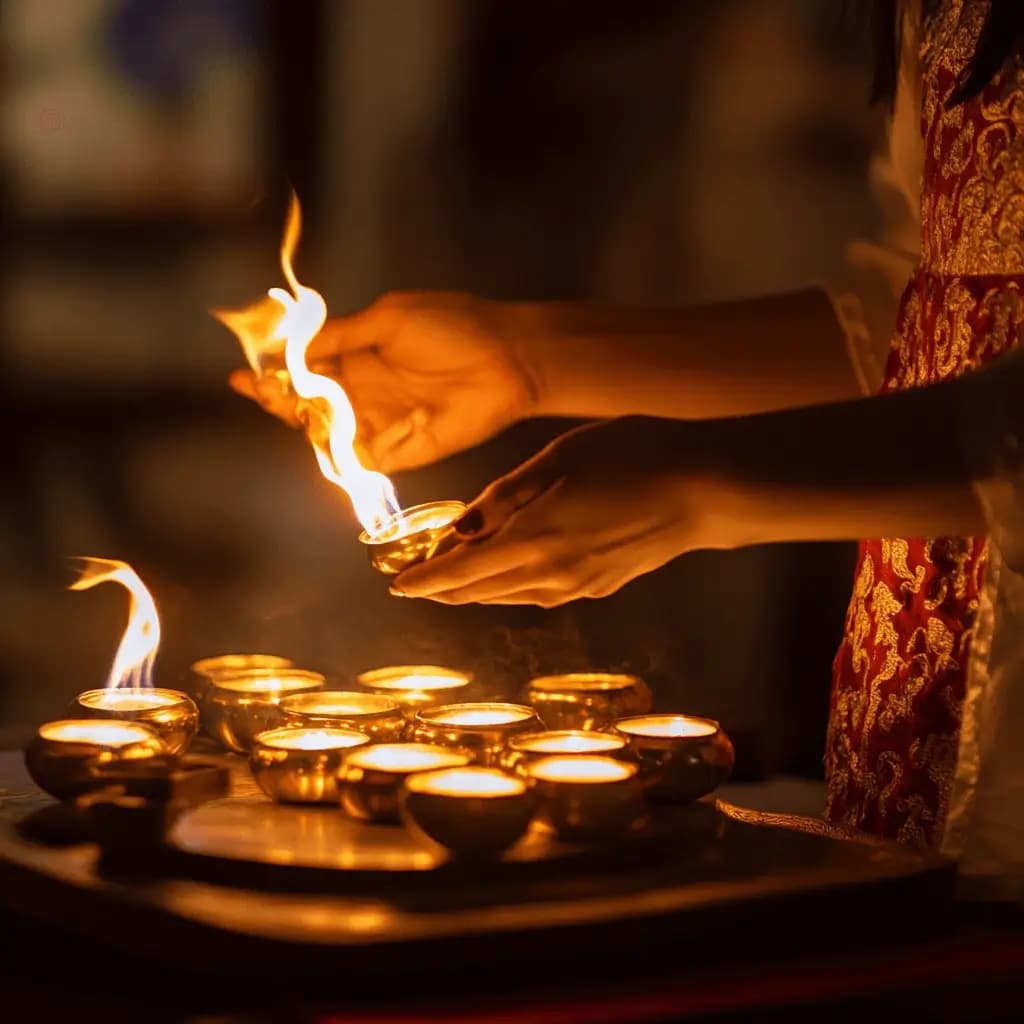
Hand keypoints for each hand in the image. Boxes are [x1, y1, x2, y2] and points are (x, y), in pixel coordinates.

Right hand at [229, 291, 539, 472]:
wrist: (509, 358)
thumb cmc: (455, 327)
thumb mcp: (390, 318)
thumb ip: (343, 334)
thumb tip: (296, 345)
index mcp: (362, 355)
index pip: (309, 369)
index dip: (277, 373)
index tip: (245, 374)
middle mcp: (367, 392)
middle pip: (311, 405)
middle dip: (279, 400)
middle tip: (259, 391)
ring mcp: (382, 423)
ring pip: (330, 434)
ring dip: (303, 426)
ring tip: (285, 409)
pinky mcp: (402, 451)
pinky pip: (360, 459)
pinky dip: (339, 454)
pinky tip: (321, 438)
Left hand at [392, 417, 724, 606]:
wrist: (706, 488)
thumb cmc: (633, 456)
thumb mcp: (558, 460)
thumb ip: (505, 496)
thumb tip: (461, 527)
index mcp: (533, 542)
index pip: (458, 573)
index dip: (422, 581)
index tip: (395, 585)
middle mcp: (550, 576)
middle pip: (479, 591)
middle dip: (442, 586)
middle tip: (416, 576)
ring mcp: (579, 587)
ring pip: (508, 596)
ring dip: (476, 588)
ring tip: (454, 574)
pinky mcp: (601, 587)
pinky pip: (539, 594)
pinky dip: (511, 585)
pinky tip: (509, 571)